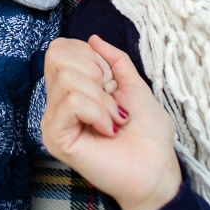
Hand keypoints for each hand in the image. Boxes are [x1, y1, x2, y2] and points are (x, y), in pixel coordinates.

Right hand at [41, 35, 180, 209]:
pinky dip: (98, 112)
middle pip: (56, 56)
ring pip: (68, 80)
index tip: (108, 82)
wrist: (156, 170)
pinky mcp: (55, 137)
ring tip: (114, 120)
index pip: (58, 49)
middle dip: (94, 73)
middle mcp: (57, 102)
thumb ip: (114, 60)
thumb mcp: (134, 86)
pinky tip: (108, 130)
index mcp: (72, 89)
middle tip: (111, 101)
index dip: (88, 56)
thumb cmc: (148, 135)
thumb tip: (93, 38)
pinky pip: (72, 103)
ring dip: (102, 99)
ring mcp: (53, 120)